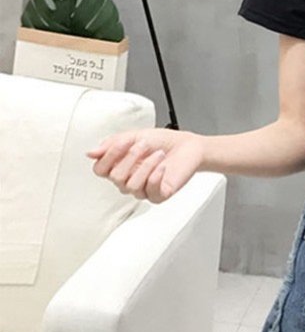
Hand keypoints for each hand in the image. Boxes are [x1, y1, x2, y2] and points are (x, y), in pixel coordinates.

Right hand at [86, 129, 203, 203]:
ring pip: (131, 186)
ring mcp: (143, 189)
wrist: (187, 146)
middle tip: (145, 145)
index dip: (110, 156)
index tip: (125, 141)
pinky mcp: (158, 195)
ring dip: (146, 166)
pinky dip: (156, 177)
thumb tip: (90, 153)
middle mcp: (128, 179)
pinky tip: (163, 166)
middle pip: (115, 178)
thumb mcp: (134, 136)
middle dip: (131, 157)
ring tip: (159, 154)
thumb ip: (112, 144)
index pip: (100, 170)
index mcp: (119, 165)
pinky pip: (150, 192)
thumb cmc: (163, 141)